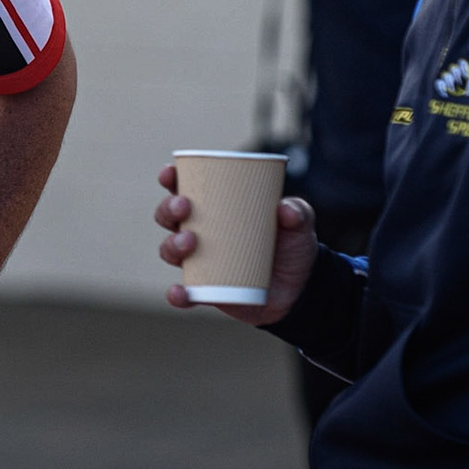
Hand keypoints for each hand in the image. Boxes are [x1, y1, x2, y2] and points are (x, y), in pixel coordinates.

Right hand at [155, 162, 317, 326]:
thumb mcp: (299, 223)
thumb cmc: (292, 245)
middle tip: (185, 206)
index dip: (171, 179)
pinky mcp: (205, 290)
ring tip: (190, 242)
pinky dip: (177, 294)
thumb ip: (297, 212)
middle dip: (168, 209)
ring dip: (171, 245)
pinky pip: (184, 294)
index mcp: (215, 207)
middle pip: (169, 217)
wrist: (300, 289)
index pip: (185, 187)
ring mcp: (200, 262)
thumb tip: (286, 211)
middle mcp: (200, 232)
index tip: (170, 173)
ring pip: (169, 251)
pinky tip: (182, 292)